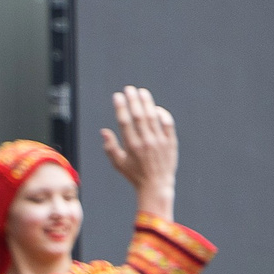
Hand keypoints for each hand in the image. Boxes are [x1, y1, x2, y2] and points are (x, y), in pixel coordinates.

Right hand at [99, 86, 175, 219]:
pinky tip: (156, 108)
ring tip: (142, 92)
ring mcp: (160, 141)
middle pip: (139, 116)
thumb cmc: (135, 175)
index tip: (117, 96)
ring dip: (147, 103)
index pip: (125, 121)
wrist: (156, 185)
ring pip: (153, 117)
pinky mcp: (170, 142)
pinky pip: (167, 124)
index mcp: (132, 146)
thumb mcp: (118, 163)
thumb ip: (110, 147)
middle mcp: (146, 142)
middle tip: (129, 89)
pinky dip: (163, 115)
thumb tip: (104, 131)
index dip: (120, 107)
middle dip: (133, 100)